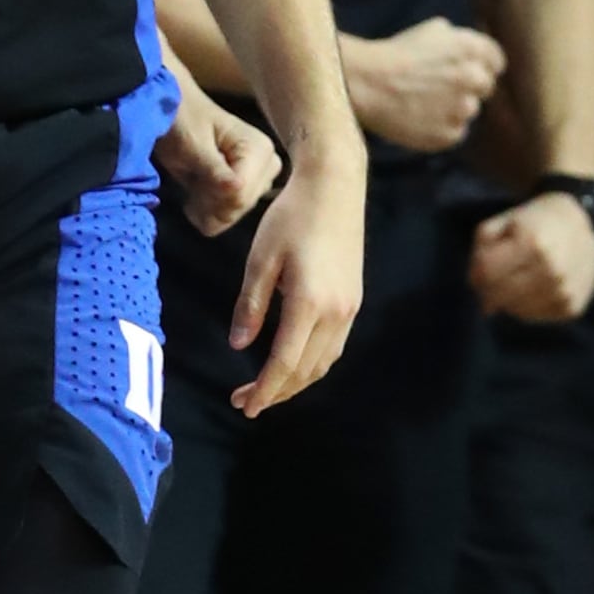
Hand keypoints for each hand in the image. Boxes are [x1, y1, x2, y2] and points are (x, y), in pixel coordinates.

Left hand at [156, 64, 281, 236]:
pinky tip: (197, 192)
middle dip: (208, 201)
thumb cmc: (181, 119)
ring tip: (193, 181)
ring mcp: (258, 179)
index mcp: (260, 149)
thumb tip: (235, 189)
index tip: (192, 179)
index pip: (241, 195)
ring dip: (206, 205)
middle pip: (238, 208)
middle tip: (191, 178)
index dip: (212, 196)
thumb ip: (214, 168)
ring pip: (231, 215)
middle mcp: (267, 165)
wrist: (173, 111)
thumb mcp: (193, 143)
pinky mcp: (245, 189)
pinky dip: (207, 209)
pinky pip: (227, 216)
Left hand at [227, 145, 365, 417]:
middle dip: (276, 392)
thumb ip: (251, 304)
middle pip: (305, 371)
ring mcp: (349, 309)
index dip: (264, 389)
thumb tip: (239, 346)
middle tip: (246, 403)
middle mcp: (335, 313)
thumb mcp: (261, 257)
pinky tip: (293, 363)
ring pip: (322, 363)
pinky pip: (333, 347)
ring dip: (295, 382)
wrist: (335, 187)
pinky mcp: (354, 301)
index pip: (285, 362)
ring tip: (266, 390)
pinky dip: (311, 364)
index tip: (244, 406)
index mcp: (309, 303)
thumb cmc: (291, 216)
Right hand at [341, 19, 506, 152]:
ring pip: (468, 110)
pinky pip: (454, 131)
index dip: (481, 64)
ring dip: (453, 107)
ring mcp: (463, 109)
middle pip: (486, 86)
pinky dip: (440, 126)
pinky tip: (418, 115)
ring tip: (422, 100)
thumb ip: (459, 40)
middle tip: (439, 84)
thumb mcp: (430, 31)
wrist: (368, 82)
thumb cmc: (395, 53)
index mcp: (472, 49)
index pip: (496, 61)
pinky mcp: (449, 134)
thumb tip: (469, 48)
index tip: (465, 67)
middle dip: (467, 85)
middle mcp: (474, 79)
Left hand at [469, 190, 593, 320]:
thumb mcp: (504, 221)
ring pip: (515, 309)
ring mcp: (563, 290)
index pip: (487, 271)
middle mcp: (551, 269)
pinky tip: (528, 290)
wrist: (582, 226)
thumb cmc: (534, 223)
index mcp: (532, 242)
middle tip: (490, 282)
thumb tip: (474, 284)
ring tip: (512, 282)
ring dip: (505, 300)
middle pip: (500, 294)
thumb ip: (482, 248)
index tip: (477, 271)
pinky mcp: (572, 307)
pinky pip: (532, 317)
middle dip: (487, 291)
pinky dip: (522, 307)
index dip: (475, 274)